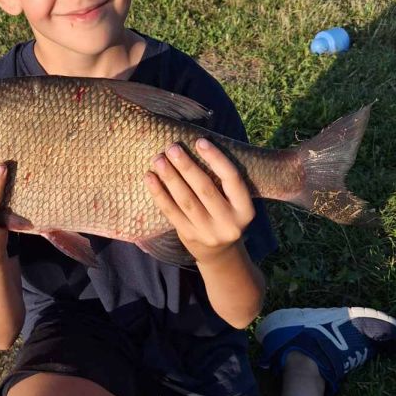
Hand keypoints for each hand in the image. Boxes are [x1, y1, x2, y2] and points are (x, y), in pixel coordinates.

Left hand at [144, 139, 254, 264]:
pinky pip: (171, 212)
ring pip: (186, 200)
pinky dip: (159, 193)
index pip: (232, 179)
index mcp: (245, 210)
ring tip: (158, 159)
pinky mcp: (189, 237)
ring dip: (170, 177)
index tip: (200, 141)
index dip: (216, 158)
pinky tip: (150, 178)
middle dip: (187, 166)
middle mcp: (229, 223)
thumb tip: (197, 145)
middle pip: (205, 189)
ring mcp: (208, 232)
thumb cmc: (225, 215)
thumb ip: (222, 181)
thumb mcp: (234, 202)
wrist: (219, 254)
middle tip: (172, 148)